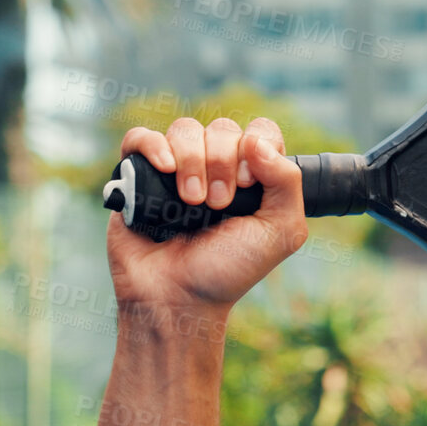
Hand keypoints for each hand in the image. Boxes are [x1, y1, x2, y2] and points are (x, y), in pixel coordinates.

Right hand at [106, 116, 306, 315]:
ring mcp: (177, 169)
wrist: (176, 296)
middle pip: (222, 129)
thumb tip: (256, 140)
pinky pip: (141, 136)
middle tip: (219, 205)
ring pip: (185, 129)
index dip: (257, 148)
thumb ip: (288, 183)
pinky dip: (152, 146)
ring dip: (192, 162)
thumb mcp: (280, 232)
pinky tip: (165, 169)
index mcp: (253, 177)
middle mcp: (216, 167)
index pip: (261, 131)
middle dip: (223, 164)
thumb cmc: (229, 269)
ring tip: (192, 202)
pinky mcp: (138, 175)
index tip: (248, 185)